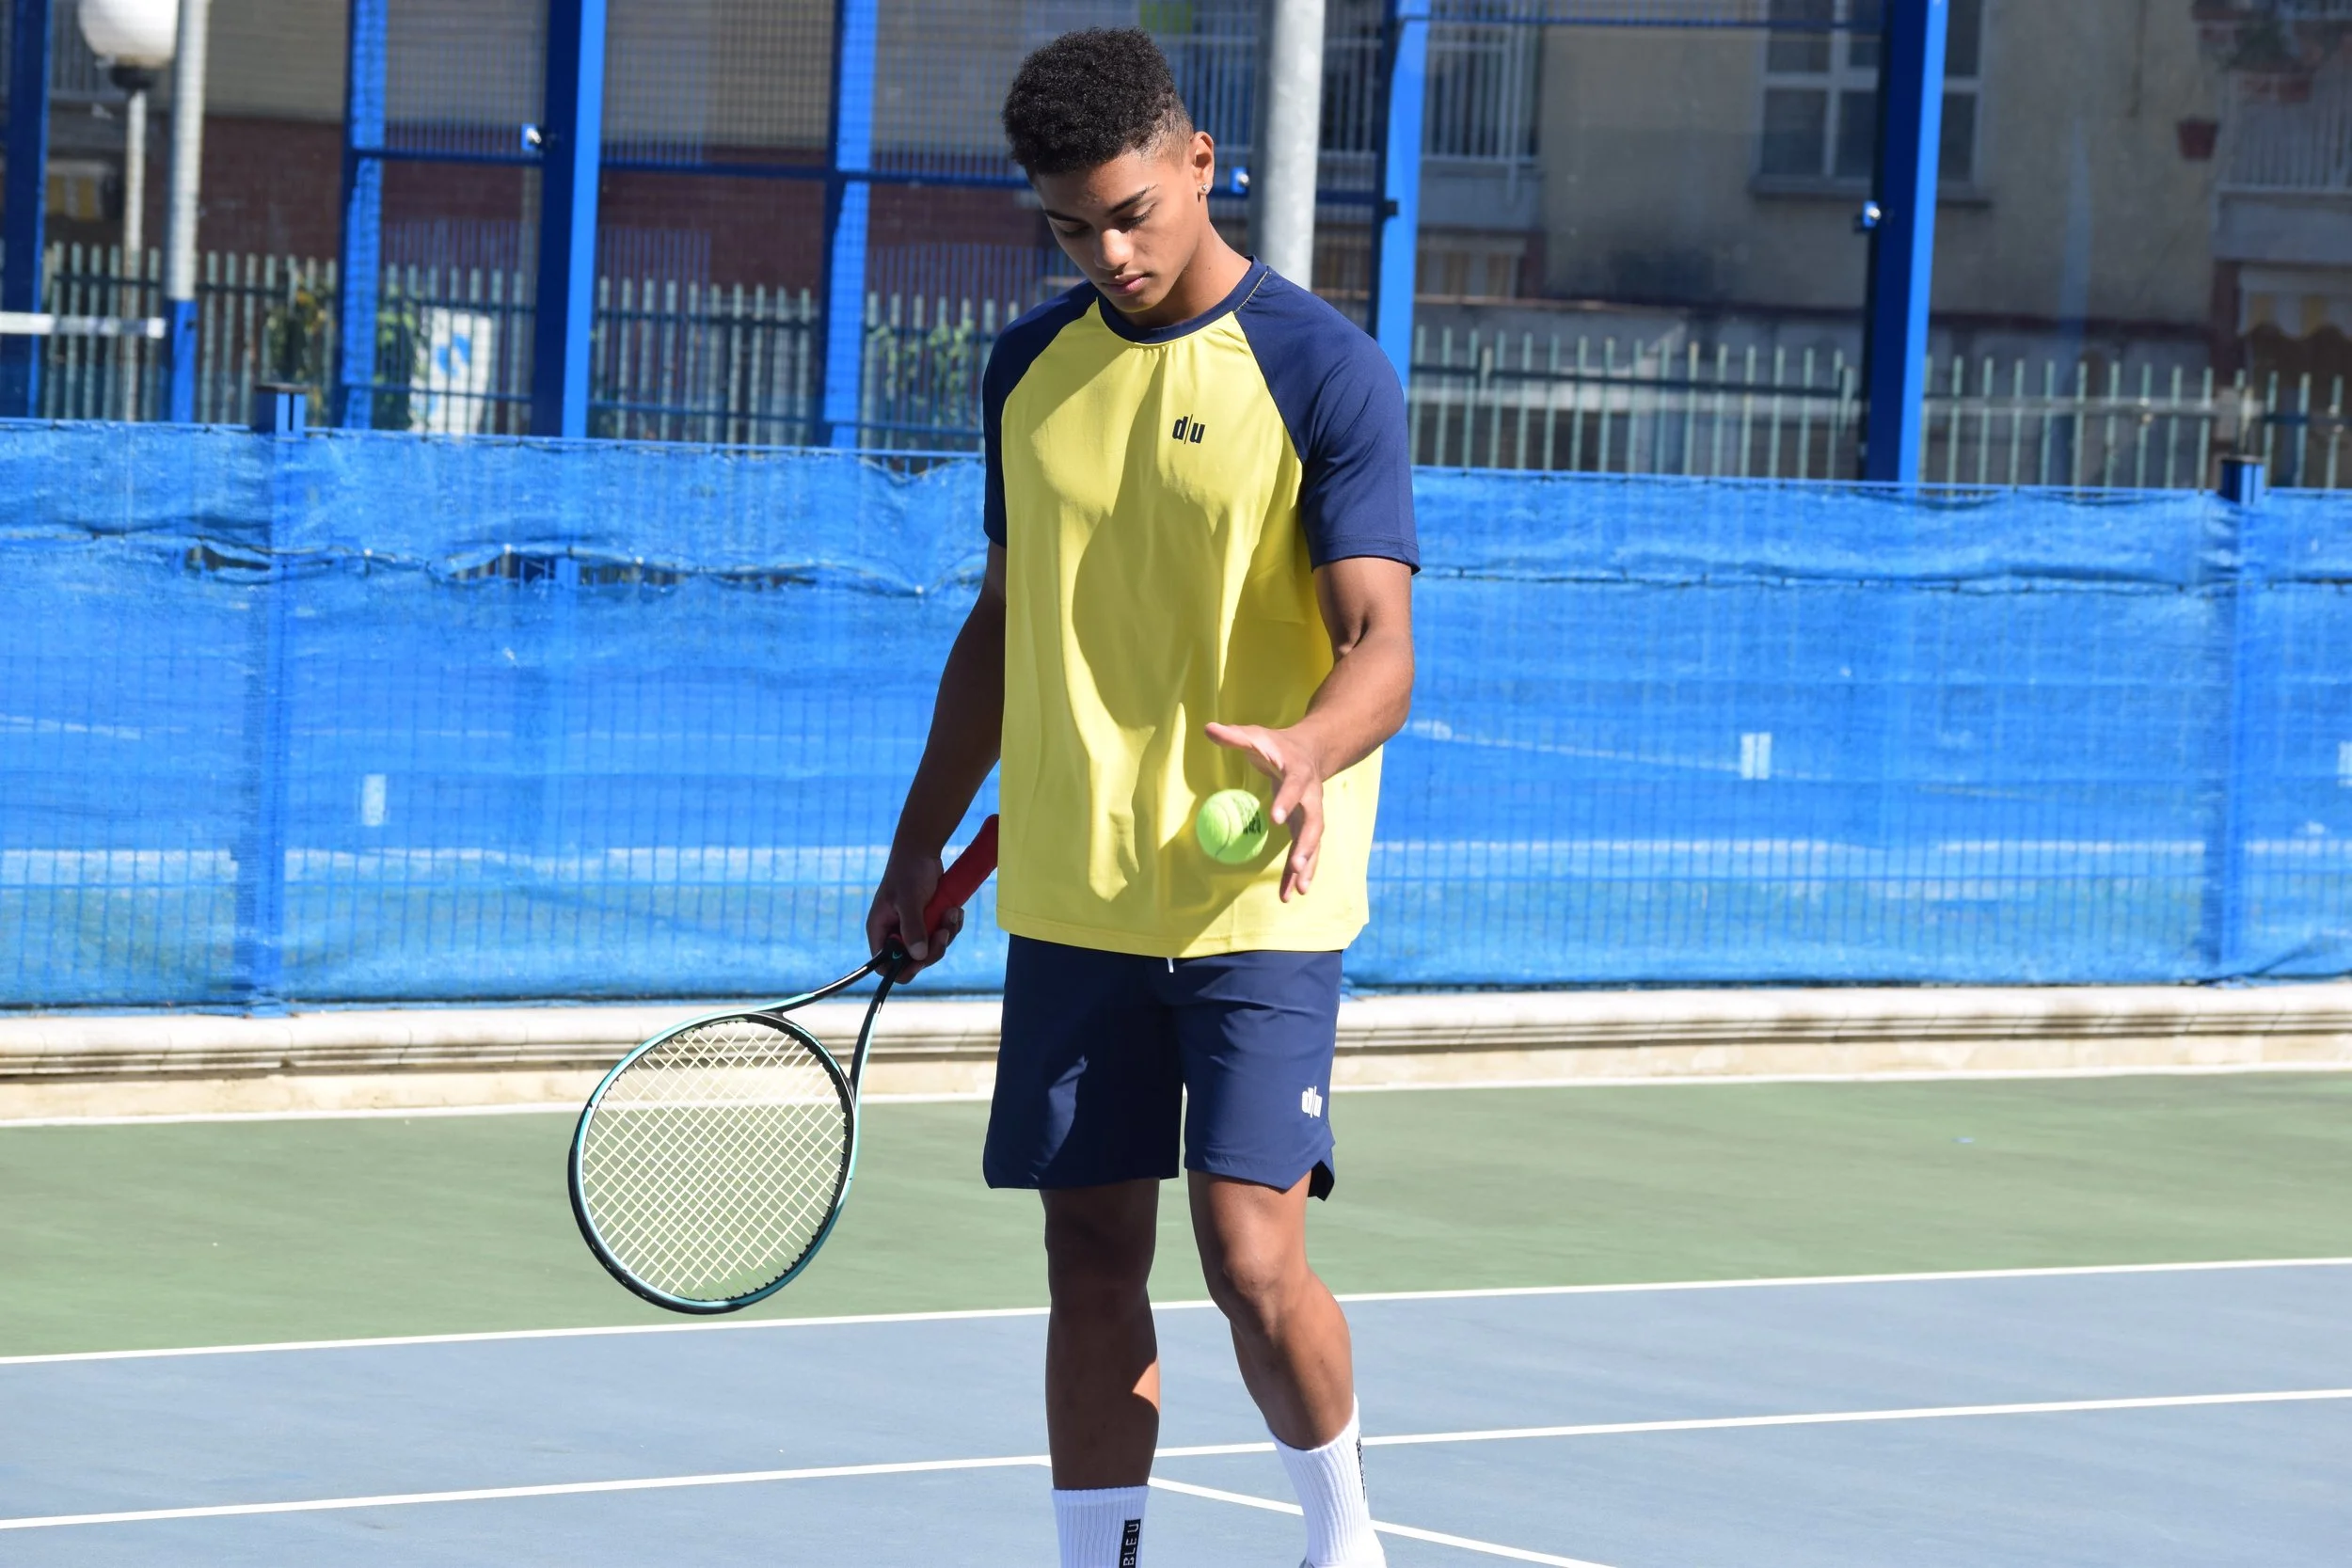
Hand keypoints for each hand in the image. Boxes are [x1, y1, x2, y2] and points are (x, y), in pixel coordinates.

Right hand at [865, 843, 966, 974]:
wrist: (923, 851)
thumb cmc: (908, 871)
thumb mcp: (909, 899)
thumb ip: (912, 927)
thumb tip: (919, 956)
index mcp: (880, 930)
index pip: (884, 965)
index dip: (901, 970)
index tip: (921, 961)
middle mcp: (895, 933)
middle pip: (915, 961)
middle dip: (933, 948)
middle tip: (944, 932)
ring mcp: (914, 928)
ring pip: (933, 948)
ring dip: (947, 933)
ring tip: (952, 912)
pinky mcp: (930, 922)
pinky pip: (944, 935)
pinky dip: (952, 926)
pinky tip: (955, 910)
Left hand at [1203, 722, 1323, 901]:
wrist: (1310, 751)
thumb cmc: (1277, 745)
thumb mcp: (1255, 736)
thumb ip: (1234, 736)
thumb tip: (1208, 728)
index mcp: (1298, 773)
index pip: (1294, 787)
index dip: (1287, 801)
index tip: (1276, 819)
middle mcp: (1311, 797)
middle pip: (1314, 822)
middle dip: (1307, 845)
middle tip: (1297, 865)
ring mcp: (1312, 814)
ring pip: (1314, 842)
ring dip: (1307, 866)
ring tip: (1297, 891)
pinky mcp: (1308, 826)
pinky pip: (1307, 851)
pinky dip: (1300, 872)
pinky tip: (1291, 892)